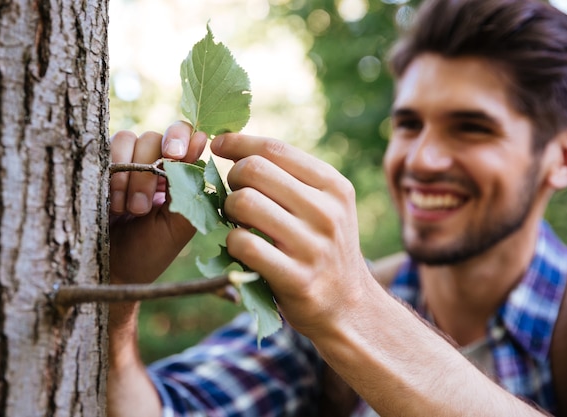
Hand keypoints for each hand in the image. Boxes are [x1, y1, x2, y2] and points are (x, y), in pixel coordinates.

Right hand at [109, 121, 206, 285]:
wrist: (113, 273)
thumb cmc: (150, 252)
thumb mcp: (178, 223)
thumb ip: (191, 185)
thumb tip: (202, 139)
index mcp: (179, 175)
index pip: (184, 137)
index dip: (179, 137)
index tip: (174, 154)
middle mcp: (153, 164)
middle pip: (154, 138)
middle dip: (147, 173)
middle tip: (141, 209)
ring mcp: (126, 164)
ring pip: (128, 139)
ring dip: (128, 176)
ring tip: (127, 211)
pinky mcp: (100, 167)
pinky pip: (105, 149)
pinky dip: (111, 174)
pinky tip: (113, 205)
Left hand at [211, 133, 372, 335]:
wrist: (347, 305)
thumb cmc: (323, 247)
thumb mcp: (325, 206)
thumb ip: (292, 178)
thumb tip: (239, 149)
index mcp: (334, 186)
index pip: (275, 149)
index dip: (239, 143)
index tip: (219, 144)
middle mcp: (327, 212)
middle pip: (255, 170)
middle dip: (232, 179)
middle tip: (233, 194)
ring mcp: (312, 246)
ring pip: (244, 203)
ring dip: (229, 210)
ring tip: (237, 221)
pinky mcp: (295, 277)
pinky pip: (243, 244)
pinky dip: (232, 242)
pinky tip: (239, 247)